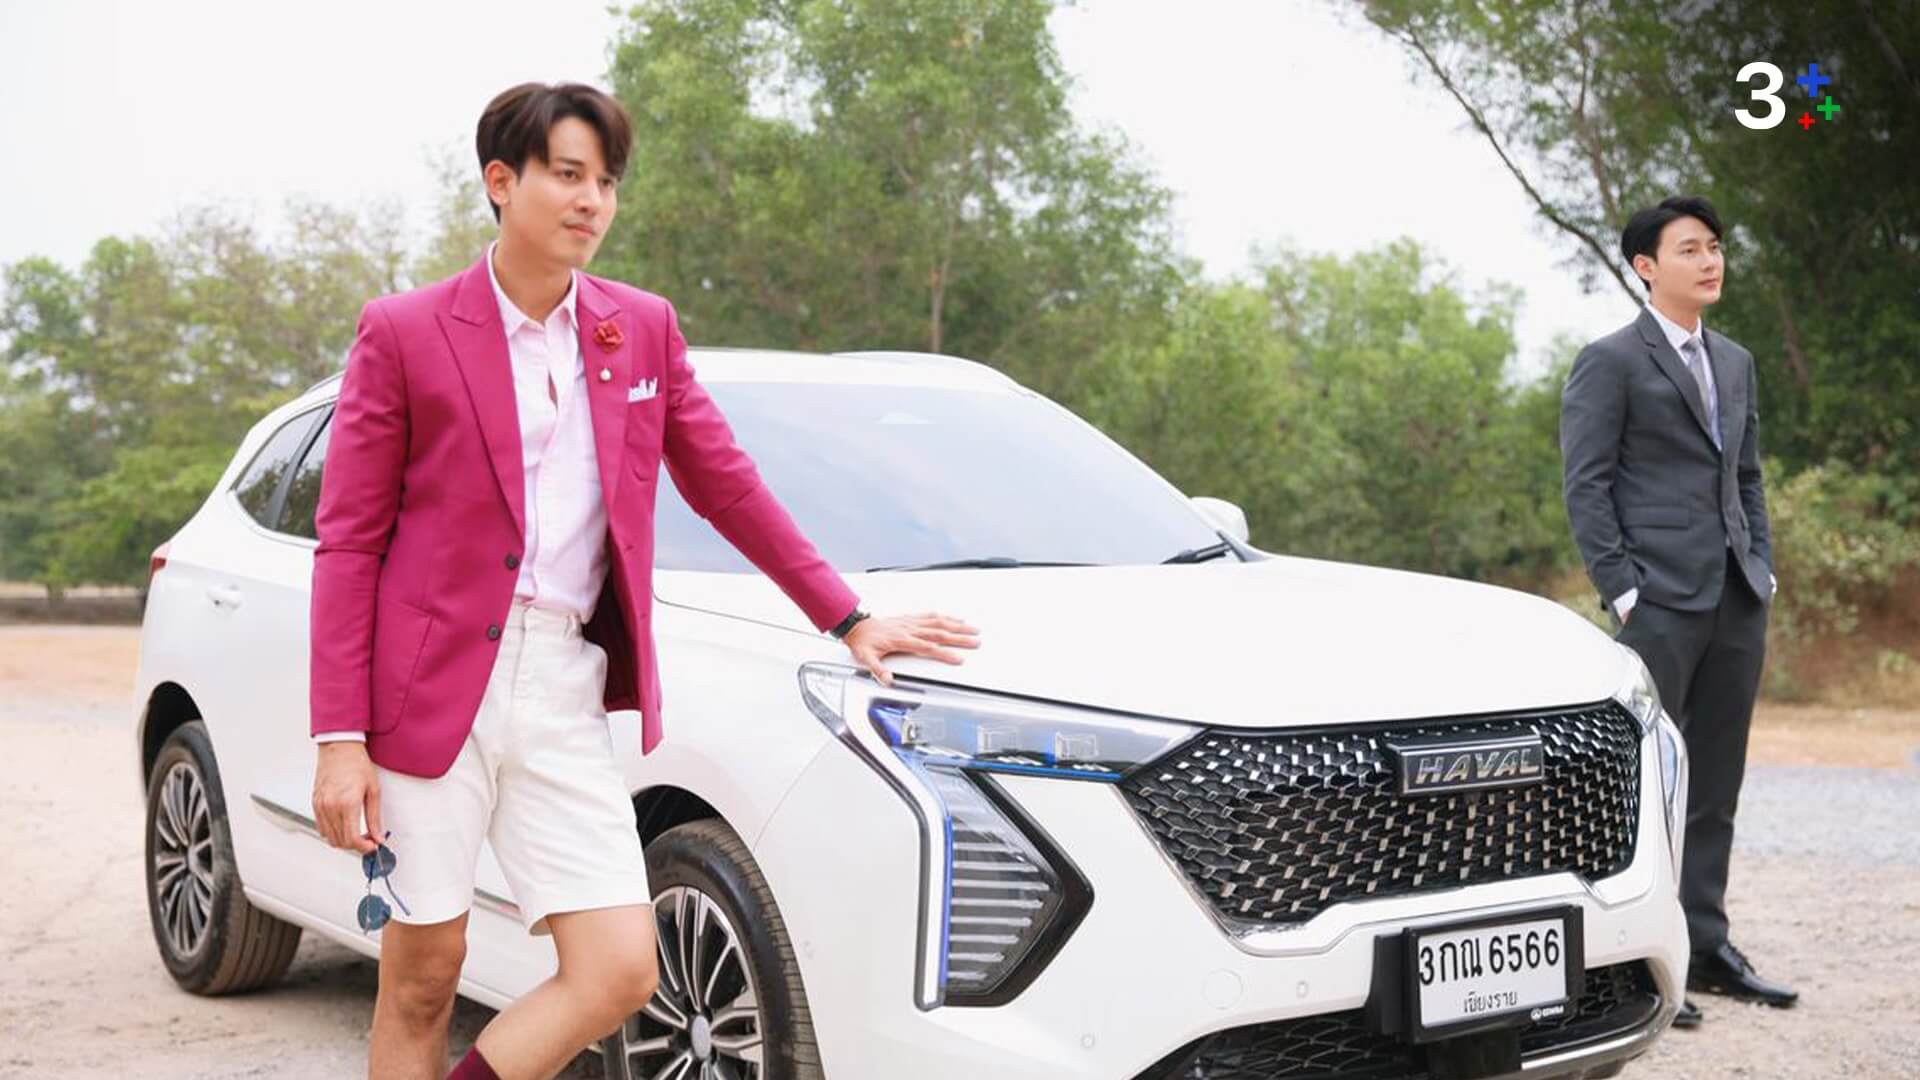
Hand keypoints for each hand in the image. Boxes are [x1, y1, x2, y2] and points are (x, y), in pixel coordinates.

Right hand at [313, 741, 381, 853]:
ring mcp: (320, 806)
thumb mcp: (373, 790)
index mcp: (347, 804)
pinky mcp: (315, 803)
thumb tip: (378, 836)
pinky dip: (332, 832)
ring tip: (357, 833)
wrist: (339, 748)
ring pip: (329, 837)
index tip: (373, 846)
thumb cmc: (357, 764)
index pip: (352, 838)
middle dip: (356, 846)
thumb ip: (375, 817)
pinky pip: (321, 827)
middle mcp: (331, 807)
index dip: (364, 848)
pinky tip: (344, 826)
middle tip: (368, 840)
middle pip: (340, 841)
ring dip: (344, 840)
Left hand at [844, 611, 979, 686]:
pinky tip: (955, 619)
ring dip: (957, 625)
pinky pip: (930, 616)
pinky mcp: (910, 618)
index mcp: (901, 640)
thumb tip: (887, 680)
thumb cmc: (863, 642)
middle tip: (975, 641)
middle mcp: (909, 629)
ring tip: (972, 629)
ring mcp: (911, 622)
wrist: (856, 625)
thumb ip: (877, 670)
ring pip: (938, 622)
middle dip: (959, 638)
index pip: (927, 647)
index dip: (944, 653)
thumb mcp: (866, 658)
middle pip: (939, 633)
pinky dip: (945, 617)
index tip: (958, 658)